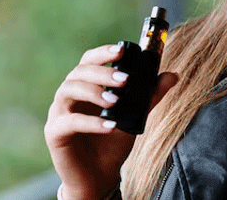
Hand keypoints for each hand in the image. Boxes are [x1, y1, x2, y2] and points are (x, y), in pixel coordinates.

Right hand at [44, 43, 178, 199]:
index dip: (103, 52)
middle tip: (125, 80)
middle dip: (102, 72)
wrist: (99, 177)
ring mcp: (59, 112)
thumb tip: (172, 75)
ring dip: (94, 91)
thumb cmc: (112, 143)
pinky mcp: (54, 132)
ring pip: (69, 90)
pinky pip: (69, 121)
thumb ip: (149, 96)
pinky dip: (90, 121)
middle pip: (79, 72)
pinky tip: (109, 126)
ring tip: (115, 101)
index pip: (89, 60)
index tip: (122, 50)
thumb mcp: (134, 117)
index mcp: (86, 85)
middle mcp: (69, 95)